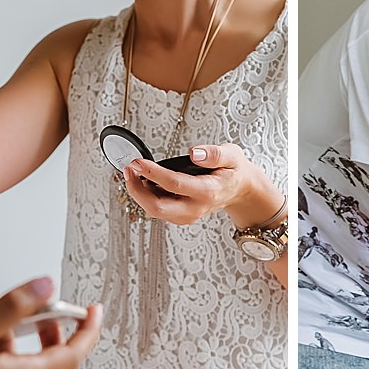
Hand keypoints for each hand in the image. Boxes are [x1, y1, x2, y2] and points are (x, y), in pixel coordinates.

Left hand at [124, 143, 274, 227]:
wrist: (240, 189)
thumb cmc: (234, 171)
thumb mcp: (232, 155)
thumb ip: (215, 154)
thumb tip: (195, 153)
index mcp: (208, 192)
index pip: (174, 184)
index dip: (152, 173)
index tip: (138, 162)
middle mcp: (196, 208)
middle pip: (158, 208)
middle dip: (137, 190)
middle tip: (128, 170)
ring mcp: (188, 214)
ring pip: (155, 212)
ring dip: (139, 194)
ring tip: (132, 173)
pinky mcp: (181, 215)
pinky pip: (158, 211)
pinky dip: (146, 197)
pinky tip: (143, 182)